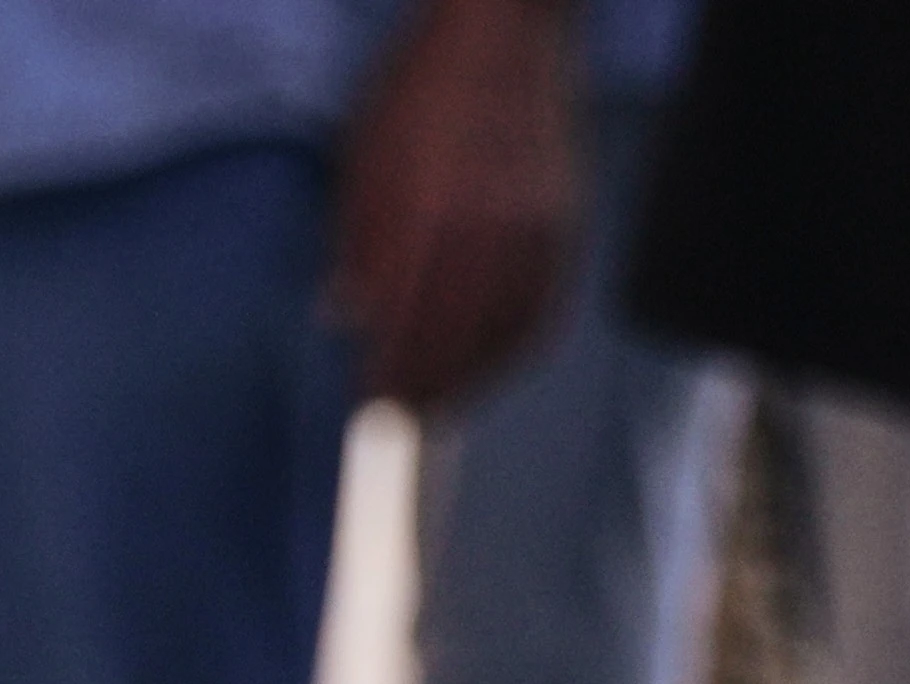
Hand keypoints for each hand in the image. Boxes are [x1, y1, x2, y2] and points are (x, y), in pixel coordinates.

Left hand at [329, 0, 584, 419]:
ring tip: (445, 401)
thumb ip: (354, 240)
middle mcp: (484, 226)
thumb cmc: (421, 85)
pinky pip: (546, 307)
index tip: (368, 404)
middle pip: (455, 339)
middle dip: (427, 388)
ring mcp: (534, 227)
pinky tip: (494, 360)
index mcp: (424, 208)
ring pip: (506, 332)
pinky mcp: (566, 223)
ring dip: (474, 378)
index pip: (403, 320)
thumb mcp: (363, 152)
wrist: (507, 28)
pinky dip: (517, 346)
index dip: (386, 372)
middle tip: (403, 418)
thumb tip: (342, 315)